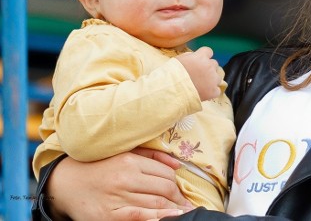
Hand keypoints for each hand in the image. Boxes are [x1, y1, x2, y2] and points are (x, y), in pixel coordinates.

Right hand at [46, 149, 192, 220]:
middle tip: (188, 203)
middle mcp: (125, 178)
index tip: (183, 191)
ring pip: (155, 204)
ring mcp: (117, 198)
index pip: (165, 174)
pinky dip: (157, 218)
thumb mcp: (124, 153)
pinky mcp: (109, 216)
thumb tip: (177, 166)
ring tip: (184, 211)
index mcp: (130, 161)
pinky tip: (169, 217)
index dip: (177, 184)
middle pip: (163, 189)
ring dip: (173, 208)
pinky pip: (139, 217)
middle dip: (179, 198)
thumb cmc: (99, 166)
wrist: (65, 182)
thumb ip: (152, 155)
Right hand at [176, 46, 223, 100]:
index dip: (204, 56)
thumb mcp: (179, 59)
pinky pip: (217, 90)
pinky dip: (211, 92)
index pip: (209, 51)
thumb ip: (190, 56)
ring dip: (211, 80)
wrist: (172, 90)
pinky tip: (203, 93)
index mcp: (201, 56)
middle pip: (214, 64)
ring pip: (218, 77)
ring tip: (201, 85)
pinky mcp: (214, 91)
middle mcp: (210, 66)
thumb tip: (195, 57)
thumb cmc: (172, 74)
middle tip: (199, 74)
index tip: (200, 61)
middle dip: (208, 68)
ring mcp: (213, 79)